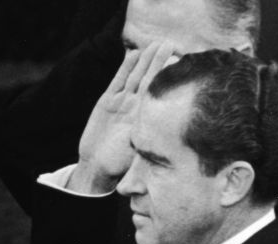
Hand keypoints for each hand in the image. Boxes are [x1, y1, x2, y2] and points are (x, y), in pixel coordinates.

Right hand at [70, 42, 175, 193]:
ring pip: (135, 77)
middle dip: (158, 63)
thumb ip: (151, 137)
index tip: (180, 62)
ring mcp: (122, 103)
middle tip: (169, 44)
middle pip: (148, 80)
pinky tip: (133, 55)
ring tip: (154, 44)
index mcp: (146, 118)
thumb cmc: (119, 163)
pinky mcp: (107, 102)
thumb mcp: (139, 151)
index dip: (167, 77)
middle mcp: (136, 108)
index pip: (159, 93)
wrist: (97, 165)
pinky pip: (118, 81)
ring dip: (144, 61)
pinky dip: (125, 68)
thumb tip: (171, 132)